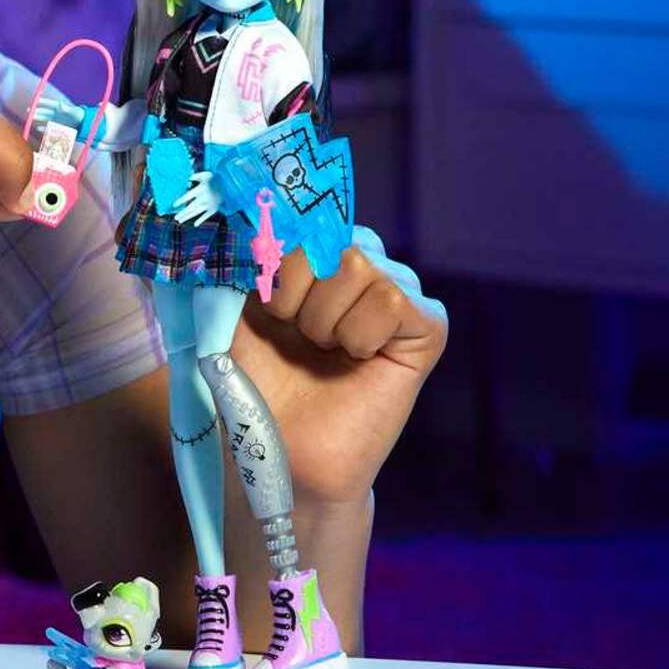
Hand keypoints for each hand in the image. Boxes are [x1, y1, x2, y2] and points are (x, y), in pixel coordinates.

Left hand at [170, 170, 220, 224]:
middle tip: (176, 218)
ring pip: (197, 212)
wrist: (230, 183)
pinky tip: (195, 224)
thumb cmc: (215, 178)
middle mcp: (205, 198)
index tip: (174, 205)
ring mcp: (210, 204)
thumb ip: (195, 176)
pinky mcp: (215, 208)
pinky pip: (207, 215)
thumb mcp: (205, 174)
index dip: (180, 201)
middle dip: (183, 213)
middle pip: (191, 207)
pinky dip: (201, 220)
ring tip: (180, 221)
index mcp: (201, 189)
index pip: (188, 196)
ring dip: (188, 217)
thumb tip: (186, 180)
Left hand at [231, 226, 449, 503]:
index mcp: (319, 257)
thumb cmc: (257, 386)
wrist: (281, 450)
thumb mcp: (240, 311)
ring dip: (324, 318)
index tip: (270, 309)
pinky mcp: (427, 329)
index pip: (306, 218)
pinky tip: (357, 359)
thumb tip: (257, 220)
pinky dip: (360, 332)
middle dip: (297, 294)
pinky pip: (392, 298)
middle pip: (331, 237)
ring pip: (359, 264)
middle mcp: (362, 267)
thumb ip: (256, 260)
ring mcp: (397, 294)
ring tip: (325, 351)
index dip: (279, 263)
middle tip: (299, 338)